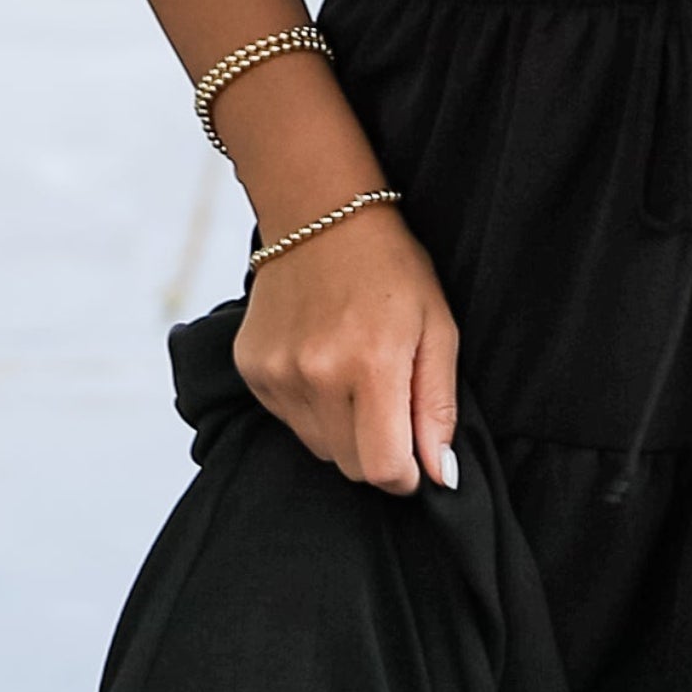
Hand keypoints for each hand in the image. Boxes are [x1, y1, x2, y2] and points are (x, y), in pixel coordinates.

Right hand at [234, 201, 460, 496]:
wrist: (320, 214)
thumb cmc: (392, 270)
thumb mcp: (438, 330)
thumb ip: (438, 407)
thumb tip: (440, 475)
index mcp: (371, 366)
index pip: (384, 470)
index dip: (407, 477)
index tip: (416, 461)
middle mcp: (316, 375)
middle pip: (351, 467)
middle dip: (378, 454)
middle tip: (390, 408)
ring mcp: (277, 373)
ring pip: (319, 448)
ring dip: (343, 431)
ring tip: (355, 377)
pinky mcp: (252, 369)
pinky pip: (288, 421)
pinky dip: (311, 409)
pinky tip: (323, 363)